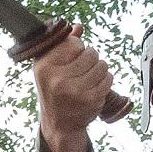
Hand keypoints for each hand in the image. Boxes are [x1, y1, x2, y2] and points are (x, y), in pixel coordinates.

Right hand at [33, 29, 111, 151]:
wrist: (59, 124)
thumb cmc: (54, 89)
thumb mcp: (49, 66)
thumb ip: (63, 45)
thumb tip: (78, 27)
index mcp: (44, 67)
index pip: (73, 43)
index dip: (77, 48)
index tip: (71, 59)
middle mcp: (57, 79)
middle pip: (90, 53)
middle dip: (90, 58)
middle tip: (82, 70)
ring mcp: (74, 91)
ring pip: (102, 65)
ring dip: (99, 69)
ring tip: (89, 78)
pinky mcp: (90, 100)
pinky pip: (108, 79)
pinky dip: (105, 80)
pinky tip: (95, 86)